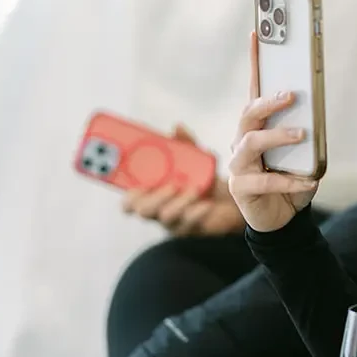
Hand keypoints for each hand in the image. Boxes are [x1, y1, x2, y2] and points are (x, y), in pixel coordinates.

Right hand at [122, 128, 242, 236]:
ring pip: (166, 217)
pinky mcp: (191, 229)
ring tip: (194, 189)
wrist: (229, 199)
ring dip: (179, 202)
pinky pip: (189, 224)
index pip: (128, 201)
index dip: (128, 194)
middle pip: (142, 210)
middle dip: (154, 197)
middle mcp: (157, 210)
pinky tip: (207, 204)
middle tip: (172, 185)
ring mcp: (173, 222)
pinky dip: (197, 212)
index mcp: (150, 193)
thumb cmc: (202, 177)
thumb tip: (178, 126)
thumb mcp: (195, 158)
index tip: (135, 184)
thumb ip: (185, 144)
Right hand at [228, 33, 319, 232]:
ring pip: (252, 142)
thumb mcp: (303, 154)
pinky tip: (311, 181)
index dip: (255, 62)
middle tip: (291, 95)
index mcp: (256, 127)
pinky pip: (267, 180)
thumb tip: (314, 118)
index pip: (254, 90)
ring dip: (279, 136)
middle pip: (248, 113)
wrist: (282, 219)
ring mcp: (238, 164)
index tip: (259, 34)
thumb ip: (306, 136)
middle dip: (268, 101)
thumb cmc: (291, 179)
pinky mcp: (241, 187)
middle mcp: (242, 141)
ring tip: (302, 134)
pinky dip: (292, 180)